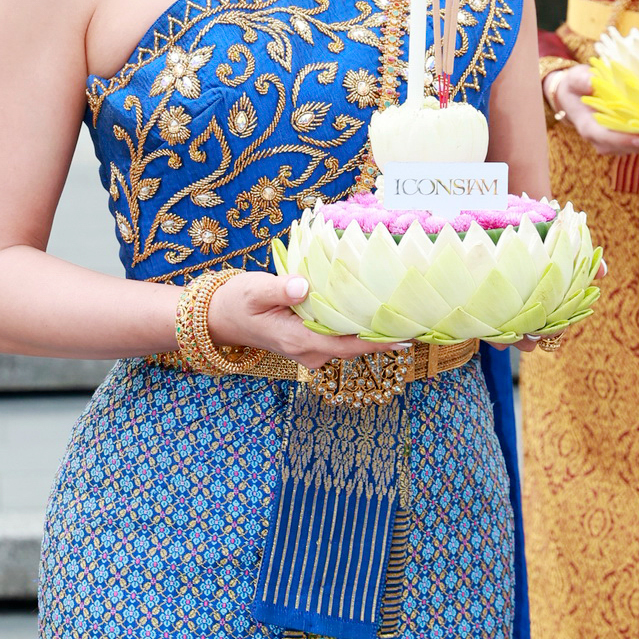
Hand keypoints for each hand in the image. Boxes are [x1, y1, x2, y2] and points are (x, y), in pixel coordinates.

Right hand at [206, 271, 408, 369]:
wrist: (220, 318)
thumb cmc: (237, 301)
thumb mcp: (254, 290)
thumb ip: (279, 288)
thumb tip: (302, 286)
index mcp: (299, 340)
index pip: (348, 344)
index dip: (379, 341)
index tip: (408, 335)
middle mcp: (310, 352)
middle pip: (356, 346)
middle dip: (384, 334)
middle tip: (418, 318)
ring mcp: (311, 351)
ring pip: (350, 343)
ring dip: (373, 330)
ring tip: (403, 311)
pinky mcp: (311, 343)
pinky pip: (341, 337)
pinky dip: (358, 326)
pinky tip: (375, 310)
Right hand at [546, 65, 638, 157]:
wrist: (578, 99)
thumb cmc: (577, 87)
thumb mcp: (575, 80)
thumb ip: (581, 80)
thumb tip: (591, 81)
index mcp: (590, 128)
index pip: (607, 138)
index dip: (625, 140)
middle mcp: (607, 141)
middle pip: (636, 146)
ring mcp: (622, 143)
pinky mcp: (635, 139)